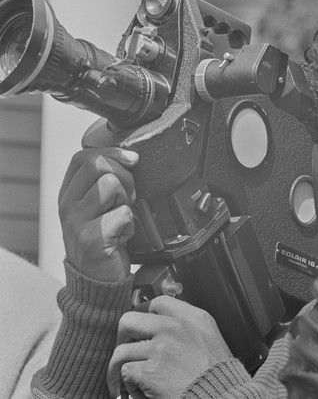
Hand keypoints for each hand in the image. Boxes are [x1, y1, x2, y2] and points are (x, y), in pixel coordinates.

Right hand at [58, 147, 138, 281]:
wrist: (98, 282)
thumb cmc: (104, 239)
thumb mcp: (97, 207)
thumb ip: (104, 182)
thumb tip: (130, 157)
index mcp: (68, 194)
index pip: (84, 157)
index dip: (112, 152)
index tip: (132, 159)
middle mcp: (67, 205)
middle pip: (99, 165)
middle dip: (125, 177)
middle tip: (127, 199)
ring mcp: (76, 222)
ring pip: (111, 185)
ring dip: (126, 201)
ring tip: (121, 218)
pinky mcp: (91, 239)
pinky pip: (123, 213)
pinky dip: (130, 225)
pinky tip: (122, 237)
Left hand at [107, 295, 232, 397]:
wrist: (220, 396)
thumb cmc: (217, 374)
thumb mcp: (210, 337)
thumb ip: (188, 325)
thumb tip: (163, 323)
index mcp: (192, 318)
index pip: (157, 303)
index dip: (146, 317)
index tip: (143, 330)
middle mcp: (174, 328)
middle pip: (129, 321)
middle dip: (122, 338)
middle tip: (125, 352)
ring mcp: (161, 348)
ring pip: (121, 352)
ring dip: (119, 369)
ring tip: (124, 380)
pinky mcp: (150, 371)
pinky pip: (125, 373)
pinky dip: (128, 386)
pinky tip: (138, 391)